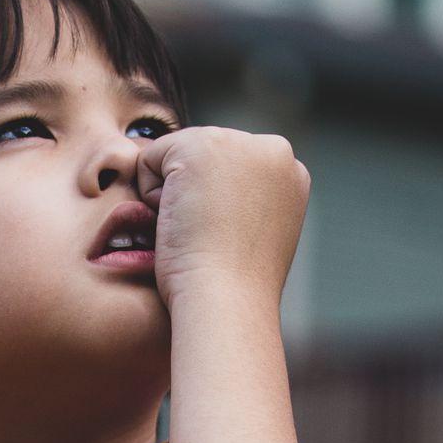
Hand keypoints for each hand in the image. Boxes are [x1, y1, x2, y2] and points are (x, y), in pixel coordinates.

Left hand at [135, 124, 309, 310]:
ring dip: (176, 197)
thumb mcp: (257, 236)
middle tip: (211, 239)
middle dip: (195, 197)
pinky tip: (179, 221)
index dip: (215, 208)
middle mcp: (274, 150)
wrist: (227, 300)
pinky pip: (151, 159)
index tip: (227, 241)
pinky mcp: (201, 145)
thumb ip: (247, 204)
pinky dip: (152, 195)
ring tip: (198, 231)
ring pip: (178, 157)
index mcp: (291, 174)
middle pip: (203, 158)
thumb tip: (218, 199)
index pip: (230, 171)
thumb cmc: (235, 288)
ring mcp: (240, 142)